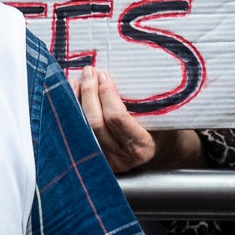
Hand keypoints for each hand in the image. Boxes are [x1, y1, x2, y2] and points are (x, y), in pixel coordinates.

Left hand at [71, 67, 201, 174]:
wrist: (161, 152)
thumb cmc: (163, 129)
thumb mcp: (161, 116)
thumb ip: (143, 102)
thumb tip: (114, 76)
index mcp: (141, 146)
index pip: (118, 119)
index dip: (107, 95)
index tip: (104, 76)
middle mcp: (122, 158)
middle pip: (96, 124)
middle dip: (90, 94)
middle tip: (90, 72)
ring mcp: (106, 161)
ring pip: (83, 130)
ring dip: (77, 102)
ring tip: (77, 81)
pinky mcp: (95, 159)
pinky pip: (79, 134)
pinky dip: (73, 114)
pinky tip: (71, 97)